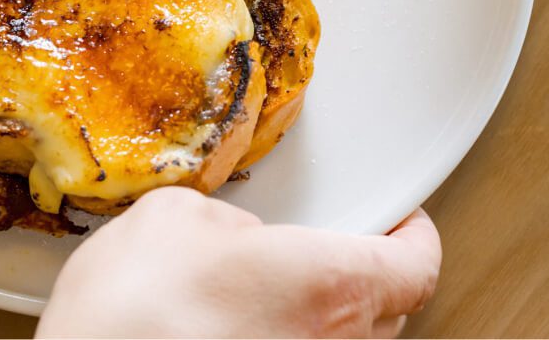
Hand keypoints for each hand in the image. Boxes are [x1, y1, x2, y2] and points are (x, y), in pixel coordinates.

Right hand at [37, 188, 440, 337]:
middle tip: (331, 255)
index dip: (414, 237)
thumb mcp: (171, 219)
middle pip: (388, 314)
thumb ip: (222, 220)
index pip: (416, 265)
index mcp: (331, 285)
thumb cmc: (132, 317)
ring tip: (272, 301)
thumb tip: (230, 237)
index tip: (401, 221)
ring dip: (318, 323)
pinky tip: (234, 333)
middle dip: (366, 280)